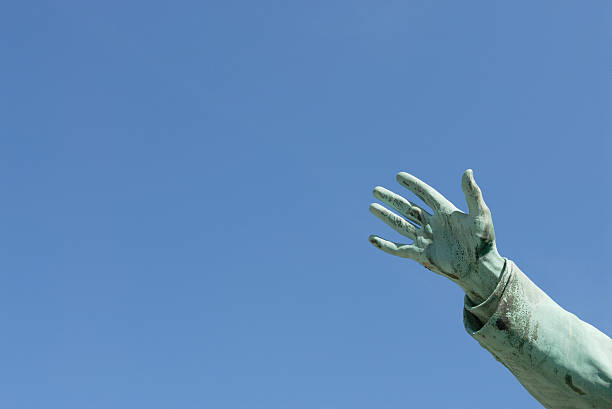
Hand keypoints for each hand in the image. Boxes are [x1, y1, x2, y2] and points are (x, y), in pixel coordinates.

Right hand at [369, 169, 504, 303]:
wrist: (481, 268)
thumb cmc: (484, 241)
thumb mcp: (480, 214)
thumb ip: (472, 193)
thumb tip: (467, 171)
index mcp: (445, 211)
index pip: (424, 194)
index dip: (412, 185)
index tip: (398, 176)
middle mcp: (432, 223)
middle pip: (407, 208)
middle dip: (391, 199)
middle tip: (376, 190)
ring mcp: (425, 238)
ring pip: (400, 224)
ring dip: (386, 216)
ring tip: (371, 206)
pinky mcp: (421, 254)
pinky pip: (399, 249)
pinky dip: (385, 244)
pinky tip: (372, 239)